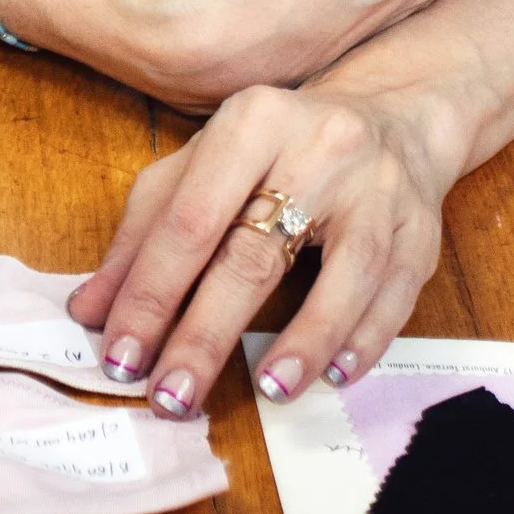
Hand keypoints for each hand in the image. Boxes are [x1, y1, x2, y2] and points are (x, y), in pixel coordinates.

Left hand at [64, 78, 458, 411]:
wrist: (392, 118)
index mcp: (250, 123)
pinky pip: (395, 293)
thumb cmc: (278, 150)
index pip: (189, 221)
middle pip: (254, 254)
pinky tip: (334, 373)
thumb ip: (144, 233)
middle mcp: (318, 149)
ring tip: (267, 390)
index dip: (150, 293)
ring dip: (304, 341)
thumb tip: (90, 309)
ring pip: (343, 274)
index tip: (121, 355)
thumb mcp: (201, 167)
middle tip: (173, 395)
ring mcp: (378, 190)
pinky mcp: (422, 228)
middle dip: (206, 334)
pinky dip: (365, 338)